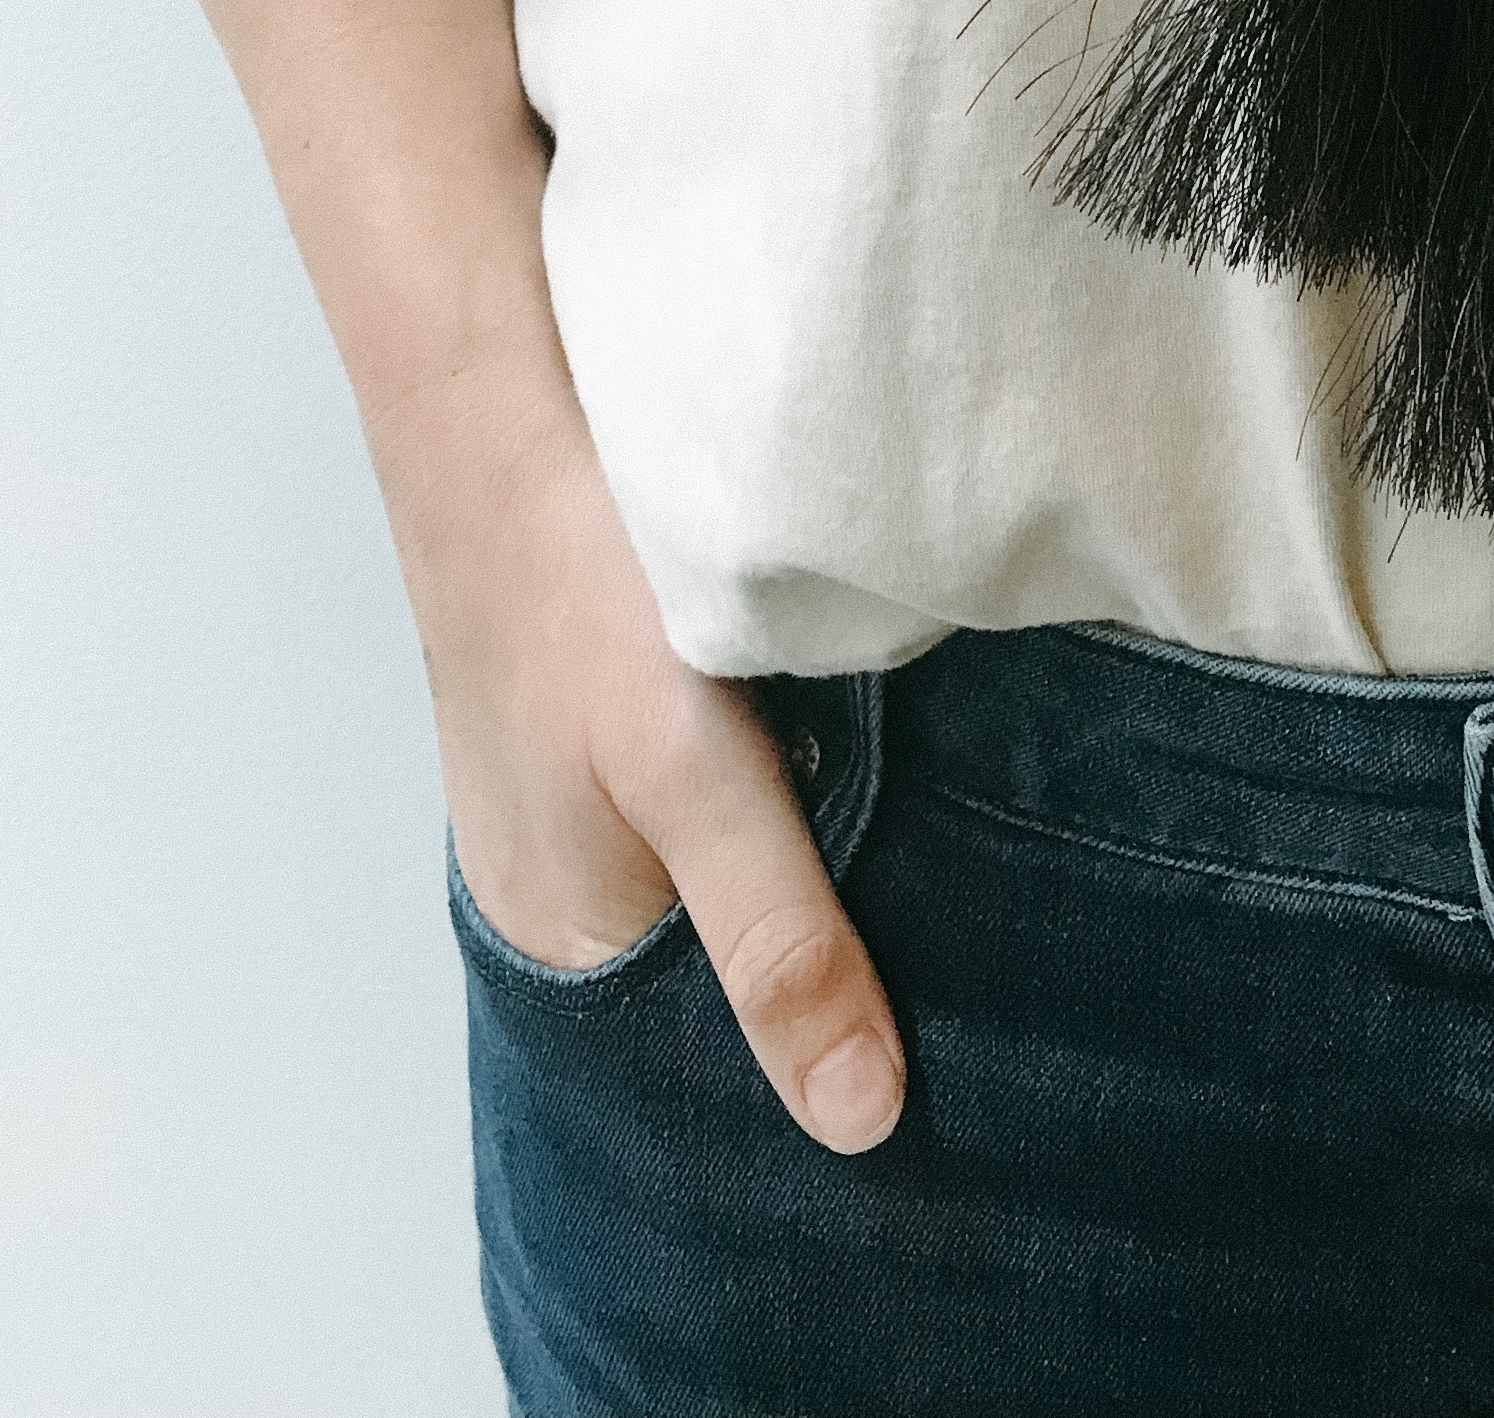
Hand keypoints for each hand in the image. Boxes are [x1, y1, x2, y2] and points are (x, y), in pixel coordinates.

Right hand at [382, 373, 905, 1154]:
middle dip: (850, 965)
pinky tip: (897, 735)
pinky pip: (750, 764)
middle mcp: (574, 869)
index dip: (821, 1070)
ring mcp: (604, 772)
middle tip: (995, 974)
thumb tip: (860, 1123)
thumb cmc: (562, 568)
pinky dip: (816, 764)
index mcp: (564, 936)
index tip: (952, 1082)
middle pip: (734, 962)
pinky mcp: (641, 686)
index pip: (706, 1067)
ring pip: (757, 853)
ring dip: (844, 851)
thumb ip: (772, 938)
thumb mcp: (681, 770)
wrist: (499, 369)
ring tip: (972, 863)